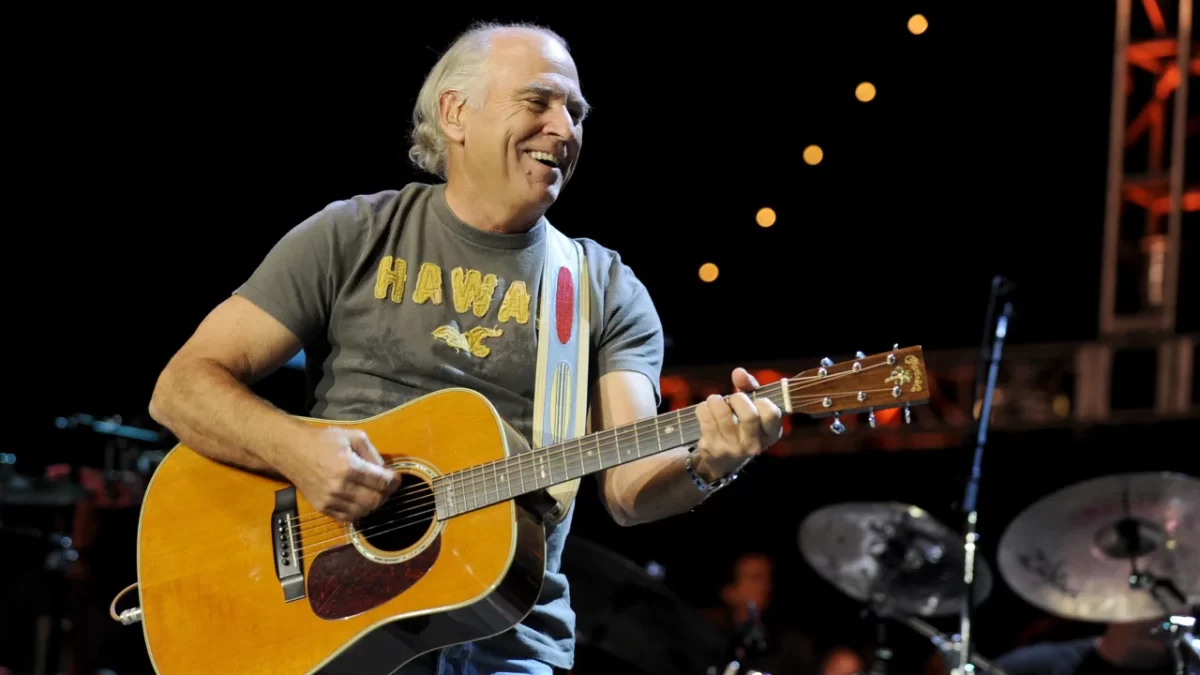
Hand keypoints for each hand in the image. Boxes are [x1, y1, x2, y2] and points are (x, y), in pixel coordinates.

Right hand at [283, 427, 397, 521]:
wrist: (292, 451)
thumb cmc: (323, 441)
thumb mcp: (353, 437)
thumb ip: (372, 453)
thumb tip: (385, 470)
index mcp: (349, 467)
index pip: (381, 482)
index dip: (393, 482)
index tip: (396, 479)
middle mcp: (339, 487)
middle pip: (375, 500)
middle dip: (386, 494)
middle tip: (388, 487)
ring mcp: (329, 500)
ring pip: (363, 511)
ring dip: (374, 504)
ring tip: (375, 493)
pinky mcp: (322, 507)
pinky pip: (347, 517)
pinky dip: (358, 511)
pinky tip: (361, 501)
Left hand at [693, 368, 783, 481]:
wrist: (723, 460)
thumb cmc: (741, 426)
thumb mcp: (751, 407)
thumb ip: (748, 387)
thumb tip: (739, 372)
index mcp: (770, 434)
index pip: (772, 414)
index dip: (762, 401)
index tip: (755, 400)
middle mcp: (754, 444)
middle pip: (749, 415)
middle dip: (738, 399)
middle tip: (733, 398)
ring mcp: (733, 448)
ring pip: (723, 414)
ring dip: (716, 401)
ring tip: (715, 401)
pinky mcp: (714, 448)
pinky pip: (705, 419)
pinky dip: (703, 408)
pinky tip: (706, 411)